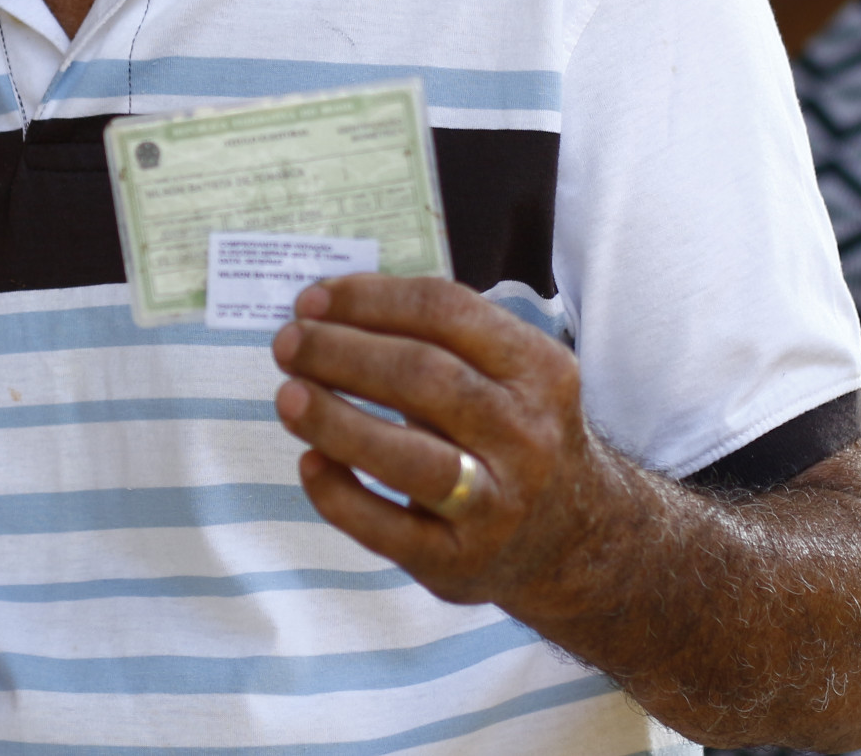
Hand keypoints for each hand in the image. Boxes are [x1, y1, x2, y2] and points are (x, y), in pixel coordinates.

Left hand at [270, 272, 620, 614]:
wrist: (573, 540)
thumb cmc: (508, 433)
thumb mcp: (506, 374)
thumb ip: (434, 338)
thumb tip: (325, 311)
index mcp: (537, 370)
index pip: (446, 313)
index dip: (369, 300)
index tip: (311, 300)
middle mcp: (525, 435)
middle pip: (424, 378)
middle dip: (342, 353)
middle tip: (288, 344)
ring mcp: (496, 504)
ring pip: (409, 458)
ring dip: (336, 420)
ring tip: (287, 397)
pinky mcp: (459, 561)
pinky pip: (387, 528)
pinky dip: (338, 493)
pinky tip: (311, 462)